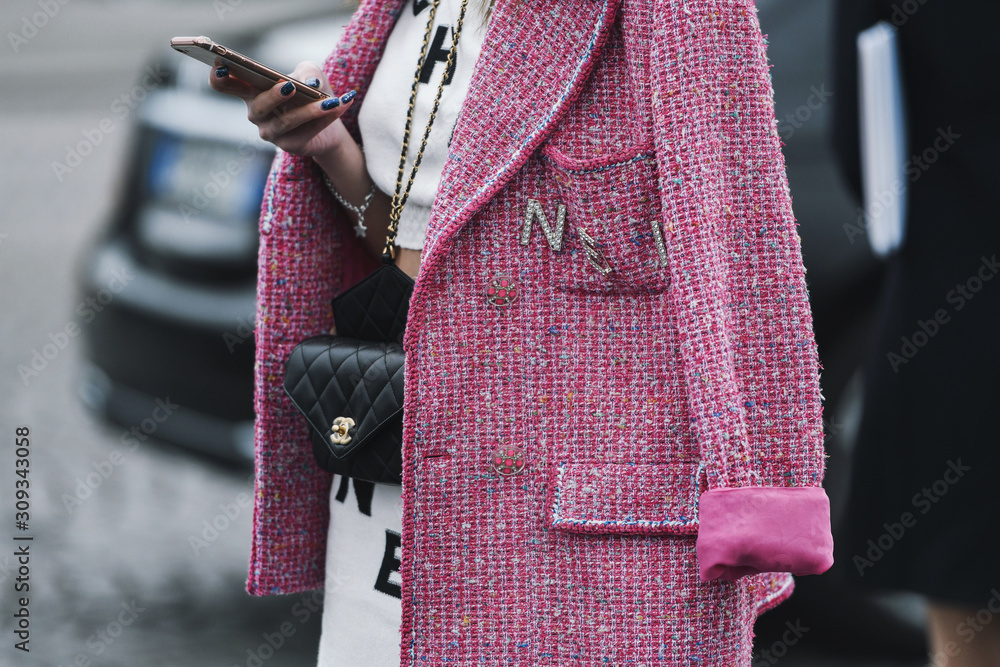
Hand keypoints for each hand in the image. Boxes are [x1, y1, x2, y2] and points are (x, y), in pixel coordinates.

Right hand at [208, 60, 355, 157]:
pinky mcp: (289, 145)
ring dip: (310, 110)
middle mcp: (256, 112)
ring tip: (329, 101)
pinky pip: (306, 132)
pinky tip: (340, 106)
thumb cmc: (312, 90)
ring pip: (286, 121)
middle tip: (289, 86)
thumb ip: (308, 71)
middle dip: (273, 95)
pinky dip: (325, 119)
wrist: (331, 117)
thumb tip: (310, 83)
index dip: (218, 78)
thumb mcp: (311, 73)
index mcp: (251, 90)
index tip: (221, 67)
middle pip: (257, 105)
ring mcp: (270, 132)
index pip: (224, 85)